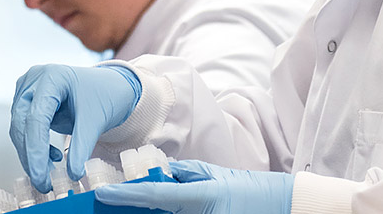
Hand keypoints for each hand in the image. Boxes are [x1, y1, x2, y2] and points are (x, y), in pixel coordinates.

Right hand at [9, 64, 139, 192]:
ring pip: (19, 128)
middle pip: (22, 123)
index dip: (36, 150)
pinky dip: (35, 147)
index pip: (36, 117)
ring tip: (49, 173)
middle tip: (43, 182)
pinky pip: (24, 128)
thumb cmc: (104, 95)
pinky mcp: (28, 101)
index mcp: (52, 77)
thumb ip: (82, 147)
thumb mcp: (95, 121)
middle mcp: (35, 80)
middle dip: (31, 156)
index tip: (40, 176)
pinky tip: (54, 156)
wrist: (109, 87)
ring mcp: (29, 89)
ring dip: (31, 154)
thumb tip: (73, 174)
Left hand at [94, 160, 293, 213]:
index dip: (125, 195)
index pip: (155, 194)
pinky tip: (157, 212)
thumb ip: (183, 174)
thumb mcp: (213, 175)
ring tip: (124, 210)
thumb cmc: (247, 189)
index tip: (103, 194)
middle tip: (110, 208)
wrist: (278, 206)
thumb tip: (156, 174)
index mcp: (201, 195)